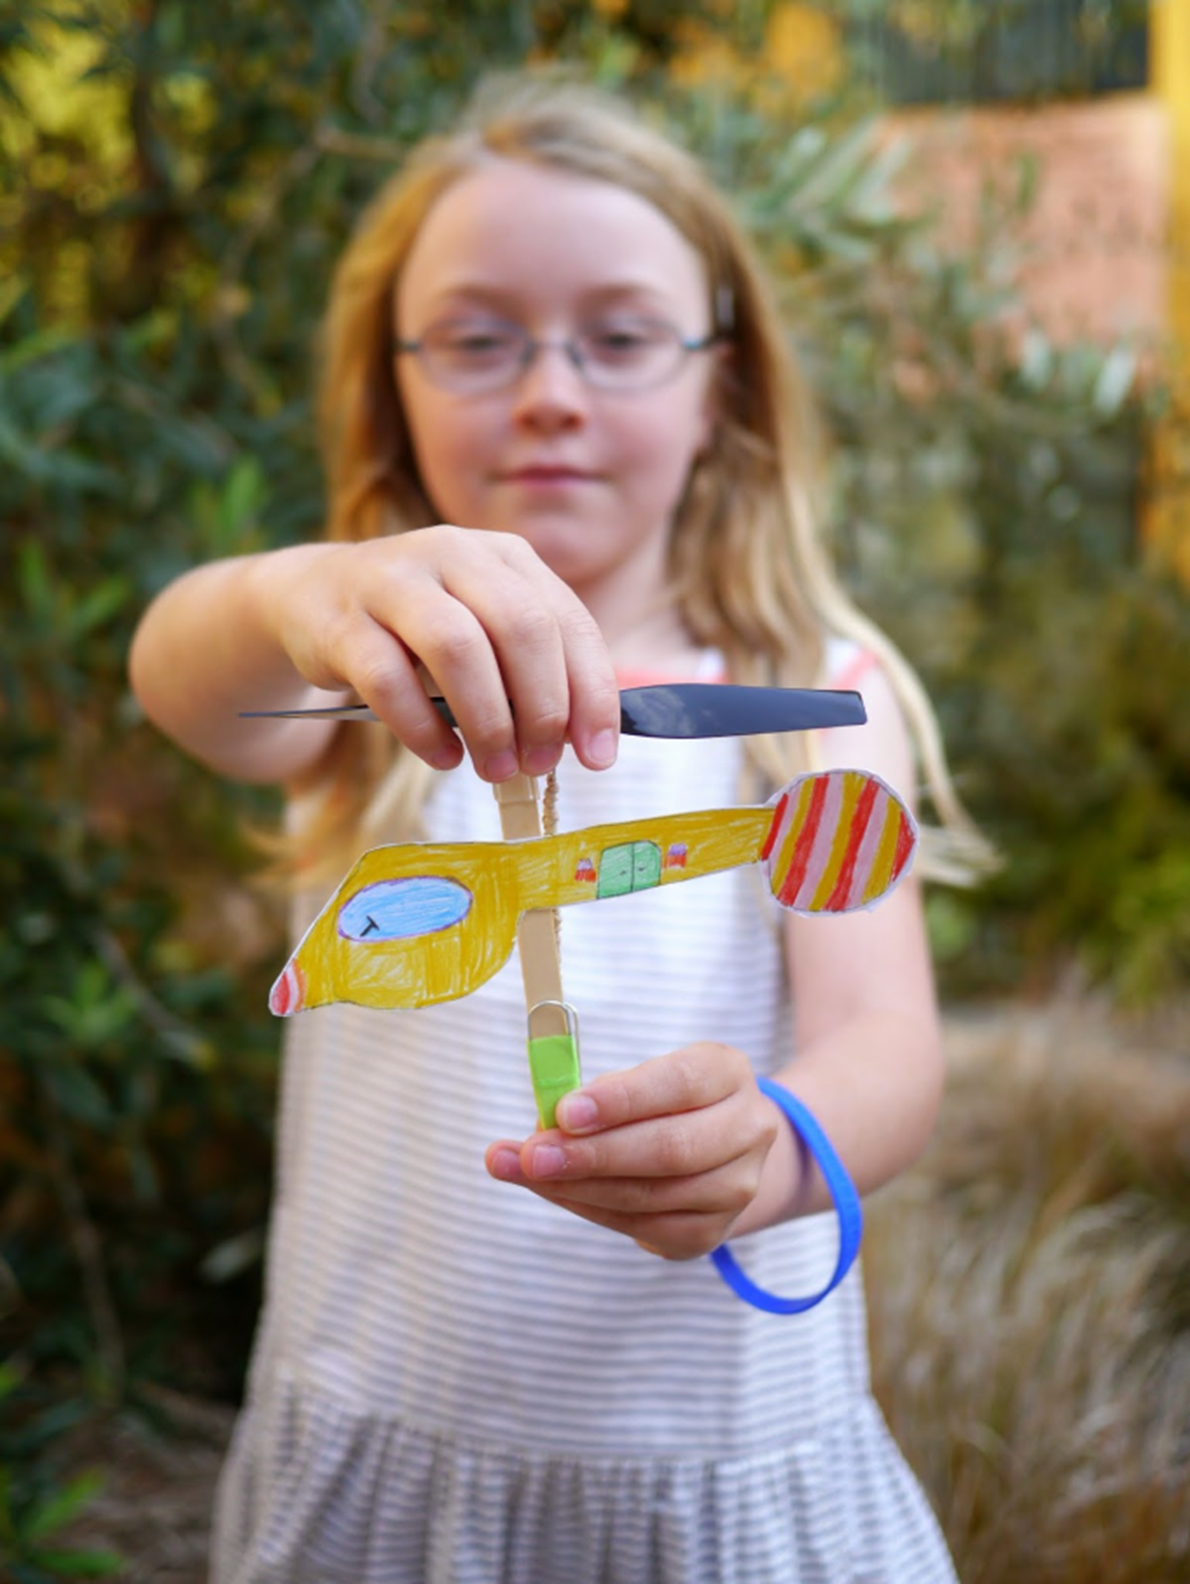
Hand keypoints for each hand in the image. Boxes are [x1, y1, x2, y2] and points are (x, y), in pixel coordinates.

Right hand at [255, 525, 619, 779]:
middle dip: (541, 707)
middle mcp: (452, 552)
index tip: (597, 756)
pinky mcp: (342, 620)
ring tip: (497, 768)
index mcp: (504, 555)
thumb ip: (533, 670)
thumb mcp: (484, 629)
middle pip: (519, 626)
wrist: (313, 597)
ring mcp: (392, 580)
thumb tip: (584, 741)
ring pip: (456, 647)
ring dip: (487, 719)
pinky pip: (388, 679)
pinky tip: (443, 757)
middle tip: (541, 763)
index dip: (589, 693)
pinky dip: (422, 729)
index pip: (567, 621)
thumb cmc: (420, 629)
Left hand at [485, 1044, 790, 1258]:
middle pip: (669, 1149)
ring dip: (578, 1186)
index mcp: (728, 1073)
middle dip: (592, 1153)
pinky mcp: (710, 1232)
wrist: (717, 1153)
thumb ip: (602, 1094)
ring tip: (524, 1171)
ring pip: (650, 1195)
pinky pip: (642, 1227)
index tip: (564, 1111)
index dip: (621, 1099)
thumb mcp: (643, 1078)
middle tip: (531, 1154)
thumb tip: (547, 1121)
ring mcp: (736, 1188)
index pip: (679, 1083)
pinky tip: (554, 1192)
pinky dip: (589, 1208)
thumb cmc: (663, 1102)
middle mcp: (747, 1129)